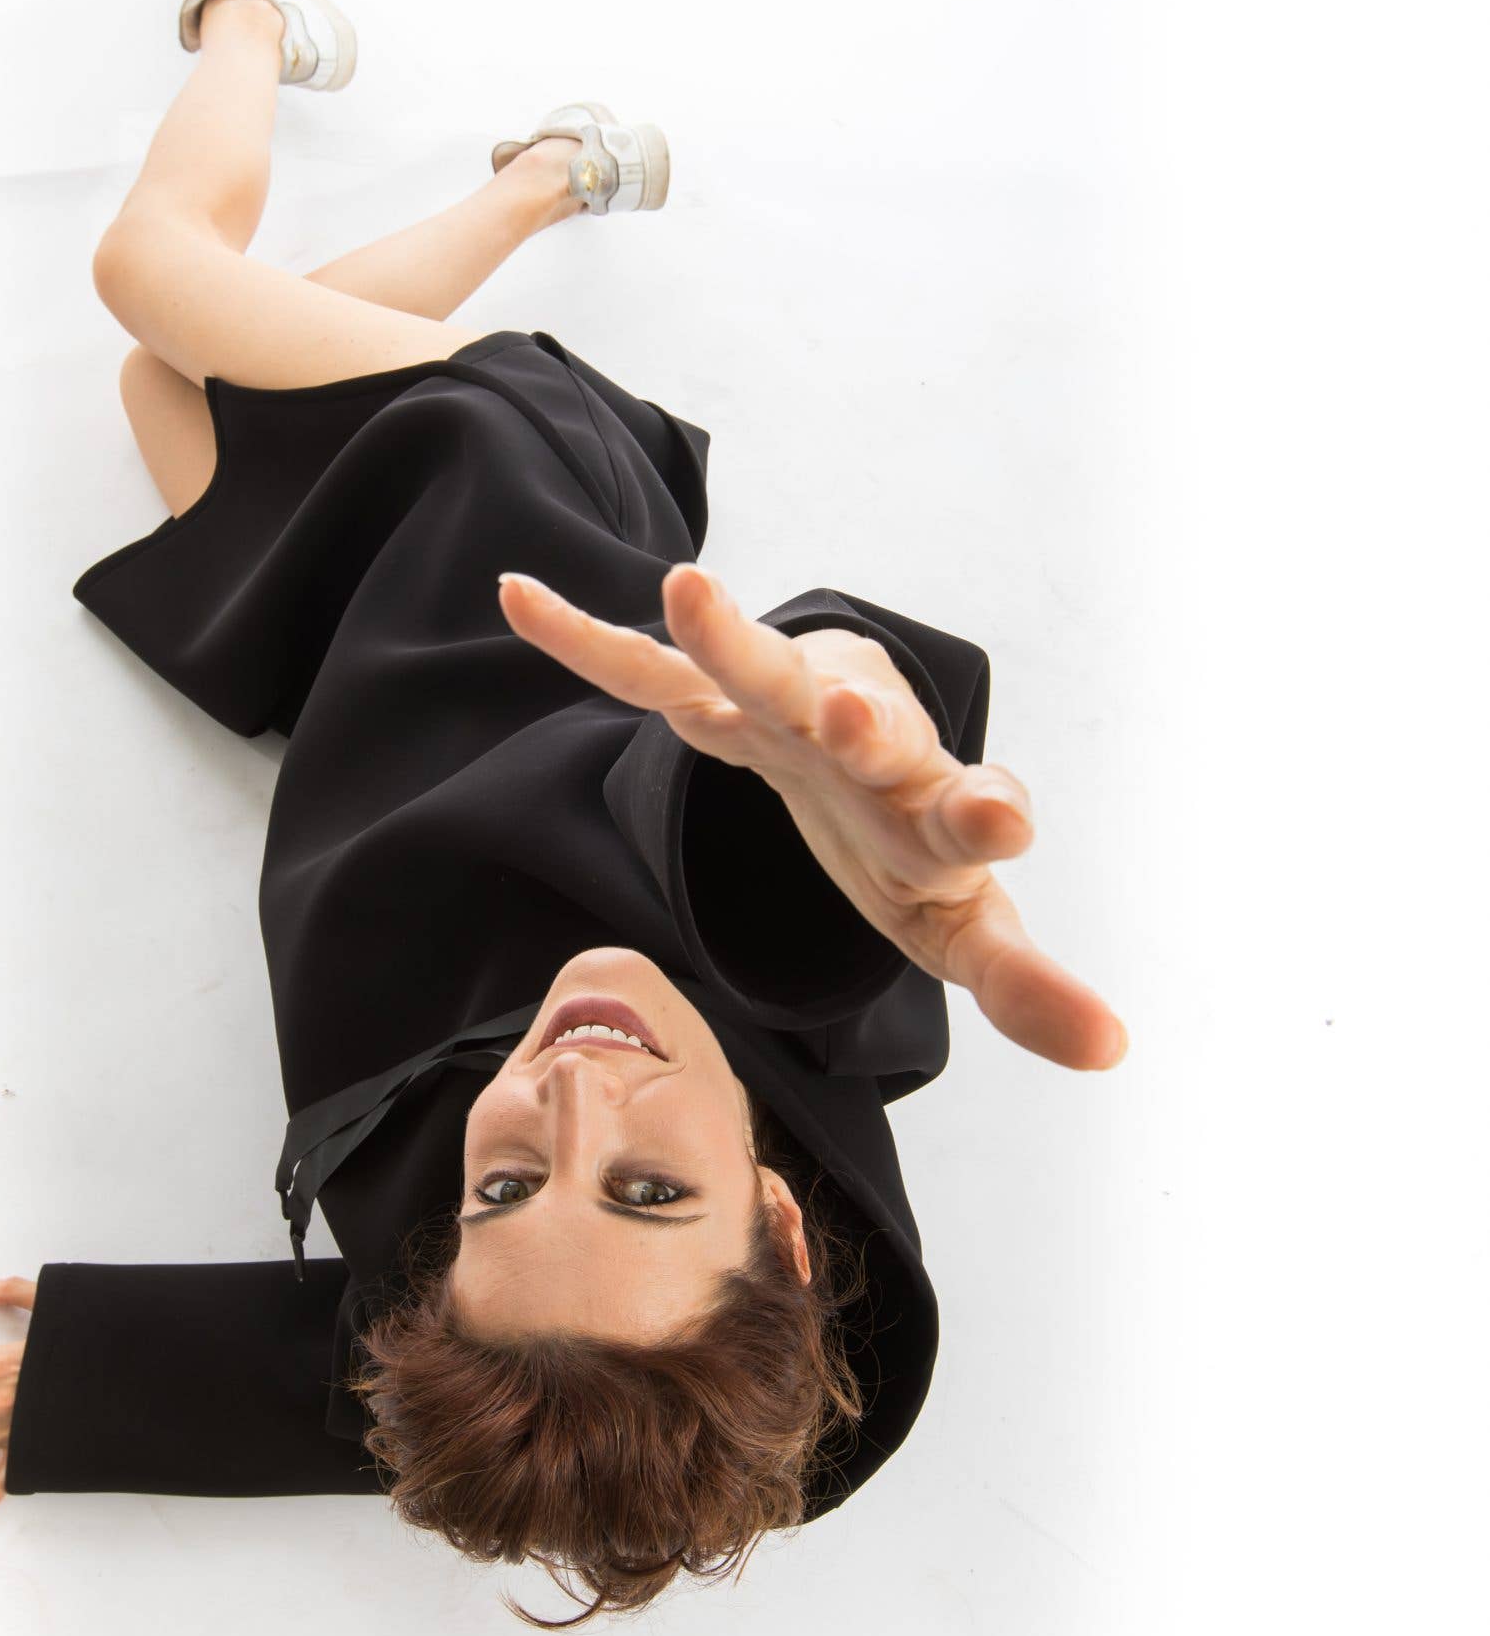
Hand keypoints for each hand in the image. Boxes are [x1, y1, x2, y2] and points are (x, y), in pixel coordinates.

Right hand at [498, 565, 1126, 1071]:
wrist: (867, 737)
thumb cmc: (914, 844)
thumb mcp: (965, 927)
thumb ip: (1027, 986)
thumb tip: (1115, 1049)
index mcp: (932, 810)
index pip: (967, 812)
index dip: (987, 814)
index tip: (1010, 821)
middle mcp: (868, 749)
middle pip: (860, 729)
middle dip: (852, 721)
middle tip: (850, 711)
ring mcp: (786, 718)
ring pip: (753, 676)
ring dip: (724, 636)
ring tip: (683, 586)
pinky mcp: (717, 706)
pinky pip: (644, 675)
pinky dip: (585, 641)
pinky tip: (519, 596)